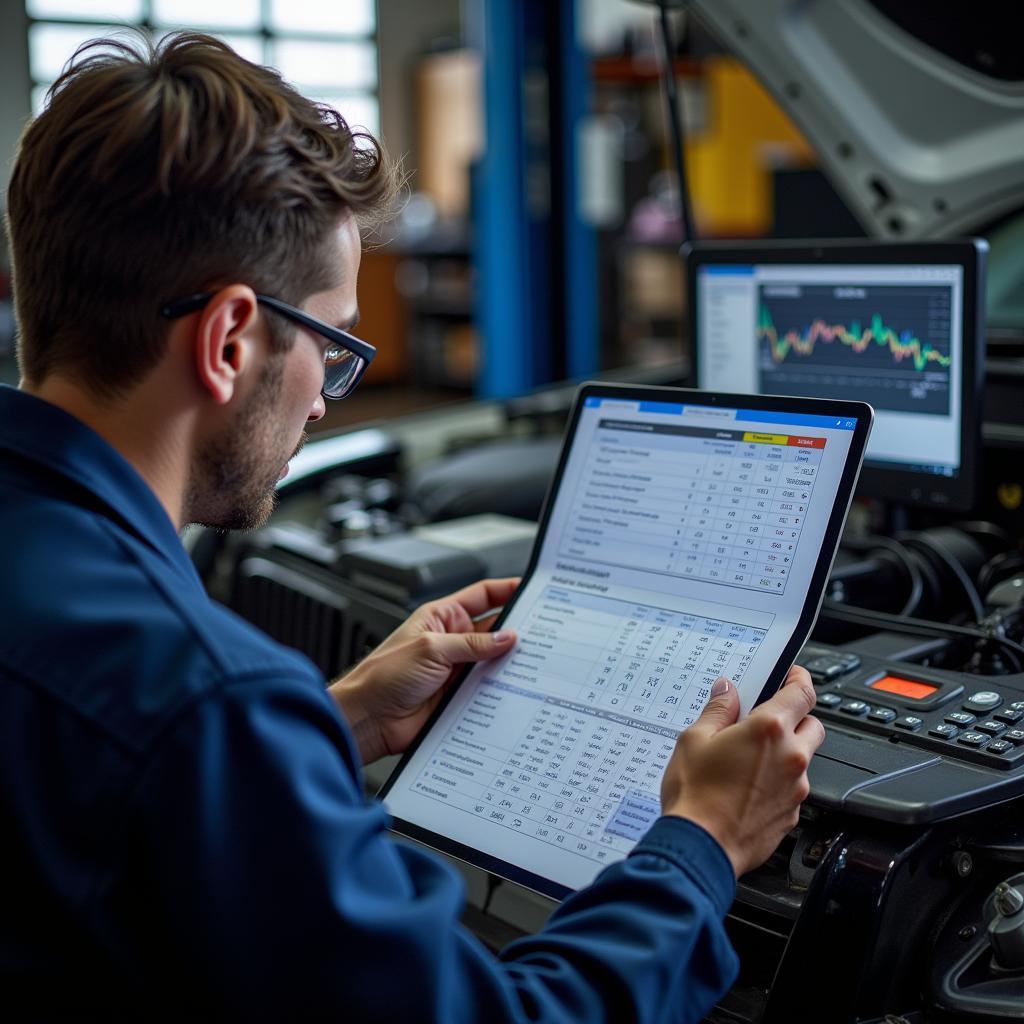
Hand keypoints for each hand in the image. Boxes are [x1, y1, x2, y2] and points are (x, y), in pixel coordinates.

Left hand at [330, 578, 519, 763]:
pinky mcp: (459, 696)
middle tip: (541, 631)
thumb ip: (472, 643)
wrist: (368, 718)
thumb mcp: (431, 649)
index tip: (531, 589)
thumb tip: (507, 637)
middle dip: (516, 630)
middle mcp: (452, 641)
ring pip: (494, 661)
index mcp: (441, 617)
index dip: (507, 590)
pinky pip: (487, 689)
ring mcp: (457, 669)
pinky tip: (515, 688)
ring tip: (531, 661)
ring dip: (509, 662)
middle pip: (494, 629)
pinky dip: (501, 689)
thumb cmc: (383, 676)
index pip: (482, 596)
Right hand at [660, 666, 824, 877]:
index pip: (802, 692)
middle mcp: (790, 757)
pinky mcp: (792, 814)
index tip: (791, 675)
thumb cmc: (695, 795)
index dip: (800, 679)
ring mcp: (795, 788)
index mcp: (768, 730)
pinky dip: (777, 782)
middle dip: (796, 717)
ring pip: (803, 758)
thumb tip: (727, 691)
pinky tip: (747, 787)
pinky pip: (792, 788)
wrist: (701, 847)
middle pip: (813, 725)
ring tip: (748, 759)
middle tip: (768, 719)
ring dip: (785, 752)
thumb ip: (718, 710)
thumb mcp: (694, 739)